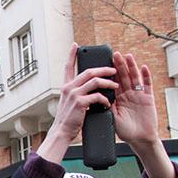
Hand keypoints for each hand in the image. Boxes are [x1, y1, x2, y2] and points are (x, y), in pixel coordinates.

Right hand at [37, 43, 117, 162]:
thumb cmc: (68, 119)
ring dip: (108, 82)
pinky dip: (105, 99)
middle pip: (89, 71)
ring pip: (95, 81)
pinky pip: (97, 96)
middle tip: (113, 70)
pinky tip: (107, 104)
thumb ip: (77, 93)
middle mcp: (69, 88)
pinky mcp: (80, 103)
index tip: (76, 45)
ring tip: (116, 85)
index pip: (68, 67)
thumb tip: (91, 87)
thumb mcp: (70, 102)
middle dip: (104, 69)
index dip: (72, 55)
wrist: (61, 132)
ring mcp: (74, 95)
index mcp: (66, 87)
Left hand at [109, 51, 174, 177]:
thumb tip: (94, 98)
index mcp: (118, 98)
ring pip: (134, 78)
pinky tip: (143, 67)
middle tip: (114, 54)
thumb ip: (107, 106)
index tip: (103, 63)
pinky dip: (146, 76)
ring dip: (131, 67)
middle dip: (118, 65)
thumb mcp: (112, 117)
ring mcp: (139, 95)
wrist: (139, 139)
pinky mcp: (148, 98)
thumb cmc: (126, 131)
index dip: (108, 73)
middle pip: (123, 77)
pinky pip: (147, 85)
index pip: (112, 82)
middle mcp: (128, 94)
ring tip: (127, 56)